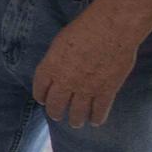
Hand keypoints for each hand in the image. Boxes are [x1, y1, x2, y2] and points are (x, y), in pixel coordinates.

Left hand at [31, 6, 139, 127]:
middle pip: (56, 105)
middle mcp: (65, 81)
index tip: (42, 100)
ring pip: (76, 113)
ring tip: (75, 123)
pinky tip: (95, 121)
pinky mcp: (106, 92)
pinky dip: (96, 118)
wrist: (111, 29)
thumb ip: (57, 59)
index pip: (40, 88)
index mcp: (51, 66)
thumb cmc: (85, 28)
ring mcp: (86, 89)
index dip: (41, 96)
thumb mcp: (61, 42)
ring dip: (75, 120)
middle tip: (57, 115)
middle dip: (55, 112)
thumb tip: (58, 69)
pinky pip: (99, 111)